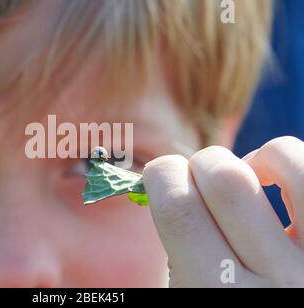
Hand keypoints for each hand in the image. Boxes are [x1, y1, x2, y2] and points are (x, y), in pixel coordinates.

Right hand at [143, 137, 303, 287]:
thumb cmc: (223, 299)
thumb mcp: (189, 291)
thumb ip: (178, 242)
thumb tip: (167, 176)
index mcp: (216, 296)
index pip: (178, 209)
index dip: (162, 174)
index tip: (164, 174)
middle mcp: (278, 286)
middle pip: (227, 179)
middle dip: (204, 163)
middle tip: (202, 179)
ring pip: (286, 161)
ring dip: (256, 157)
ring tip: (251, 176)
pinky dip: (290, 167)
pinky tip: (281, 189)